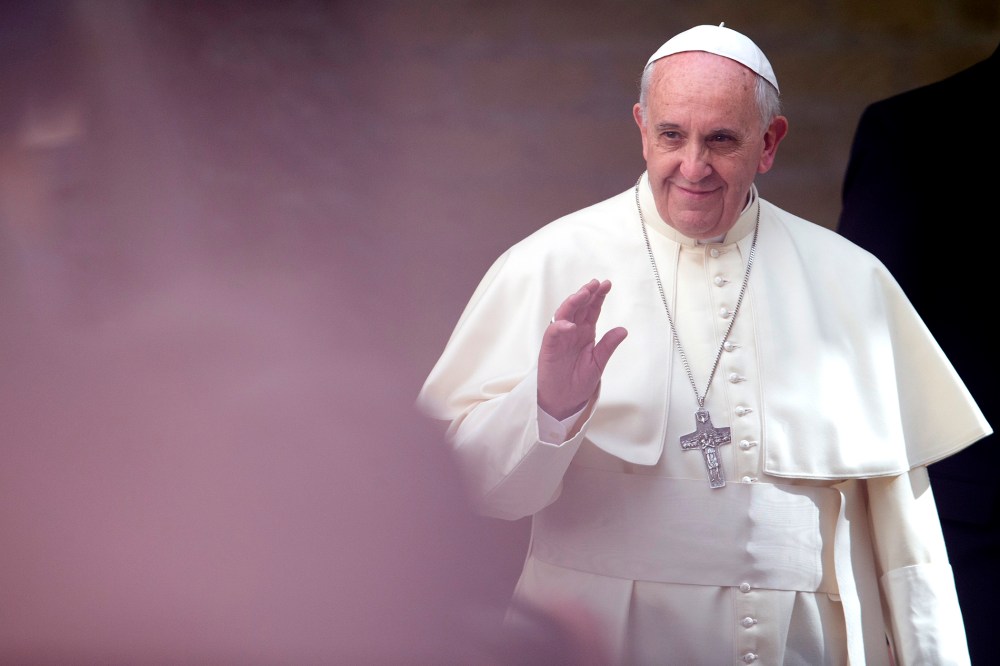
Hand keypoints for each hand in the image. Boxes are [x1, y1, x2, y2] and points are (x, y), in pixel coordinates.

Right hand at [537, 279, 627, 419]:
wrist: (564, 401)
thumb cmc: (579, 382)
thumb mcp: (599, 363)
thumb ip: (608, 346)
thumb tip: (623, 330)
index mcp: (586, 333)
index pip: (592, 309)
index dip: (598, 296)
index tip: (606, 284)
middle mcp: (572, 331)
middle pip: (578, 307)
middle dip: (586, 293)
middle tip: (595, 284)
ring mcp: (560, 338)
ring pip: (564, 314)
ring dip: (572, 303)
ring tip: (583, 294)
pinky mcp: (549, 348)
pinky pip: (553, 333)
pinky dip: (560, 327)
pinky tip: (570, 324)